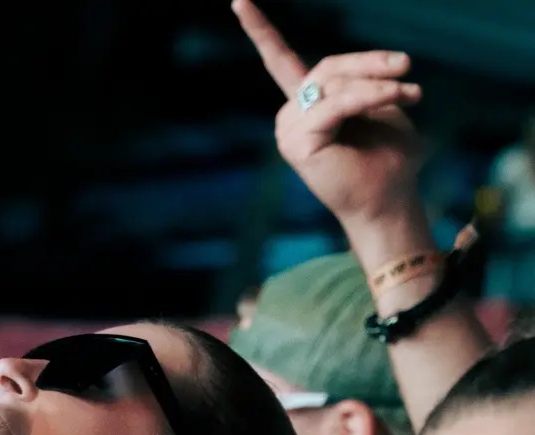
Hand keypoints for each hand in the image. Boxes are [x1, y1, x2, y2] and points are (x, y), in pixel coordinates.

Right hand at [233, 0, 423, 226]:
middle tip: (408, 68)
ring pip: (333, 84)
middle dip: (370, 64)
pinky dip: (369, 97)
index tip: (238, 0)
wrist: (390, 200)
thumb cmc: (390, 159)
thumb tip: (351, 77)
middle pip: (326, 67)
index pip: (280, 61)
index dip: (260, 30)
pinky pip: (336, 102)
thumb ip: (359, 83)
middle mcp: (290, 117)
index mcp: (306, 106)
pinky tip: (398, 98)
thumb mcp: (379, 105)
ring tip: (411, 92)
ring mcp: (289, 131)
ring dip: (376, 84)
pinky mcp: (297, 144)